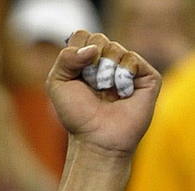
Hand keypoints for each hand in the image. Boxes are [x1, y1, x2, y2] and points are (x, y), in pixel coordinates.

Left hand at [47, 31, 160, 156]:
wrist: (96, 139)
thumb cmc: (77, 116)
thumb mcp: (58, 84)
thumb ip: (65, 58)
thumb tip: (93, 48)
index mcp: (88, 61)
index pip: (83, 37)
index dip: (76, 53)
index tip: (76, 76)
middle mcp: (109, 61)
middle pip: (98, 39)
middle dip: (89, 64)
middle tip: (92, 87)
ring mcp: (128, 67)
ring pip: (115, 48)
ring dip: (104, 73)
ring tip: (105, 92)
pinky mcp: (147, 76)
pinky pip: (132, 59)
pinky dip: (123, 74)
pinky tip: (121, 93)